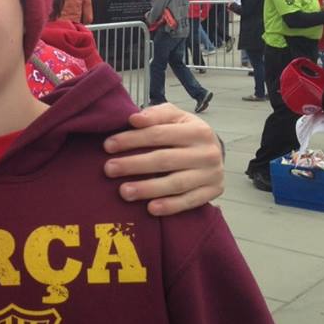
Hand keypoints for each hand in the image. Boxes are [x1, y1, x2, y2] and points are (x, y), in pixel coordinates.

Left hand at [102, 103, 223, 215]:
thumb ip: (155, 115)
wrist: (215, 151)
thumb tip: (134, 119)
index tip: (107, 146)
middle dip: (134, 165)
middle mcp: (207, 152)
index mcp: (198, 130)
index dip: (132, 139)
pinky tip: (150, 208)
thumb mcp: (175, 116)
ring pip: (176, 183)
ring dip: (148, 188)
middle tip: (109, 169)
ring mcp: (211, 174)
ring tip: (124, 192)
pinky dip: (170, 206)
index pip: (158, 134)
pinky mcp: (213, 192)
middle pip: (164, 160)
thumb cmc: (185, 132)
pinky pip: (189, 201)